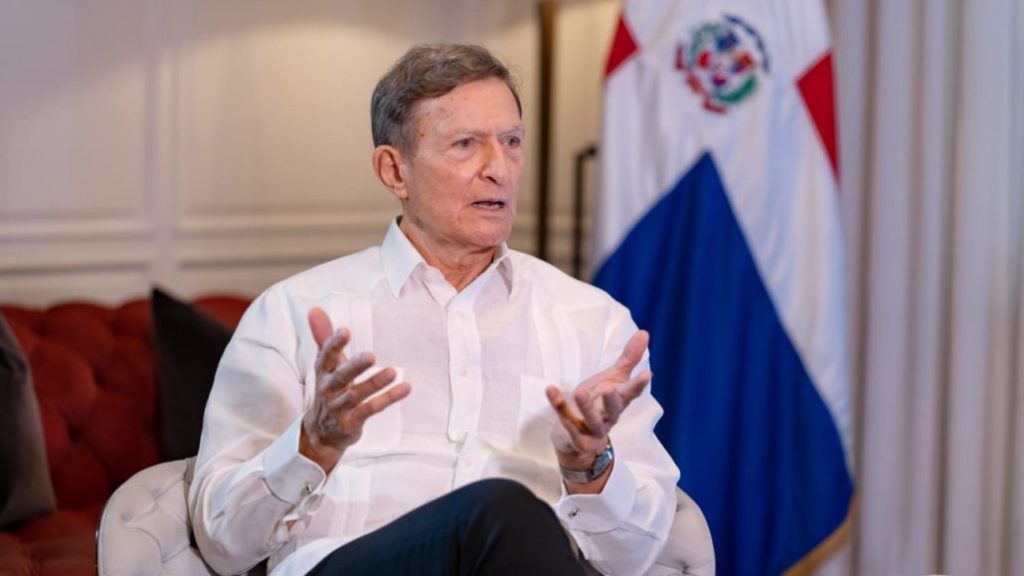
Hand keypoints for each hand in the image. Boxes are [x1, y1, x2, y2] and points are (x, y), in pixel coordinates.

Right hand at [299, 307, 410, 472]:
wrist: (321, 433)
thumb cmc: (329, 390)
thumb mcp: (326, 365)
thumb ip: (323, 338)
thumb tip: (315, 309)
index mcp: (323, 373)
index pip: (325, 357)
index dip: (333, 344)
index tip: (345, 330)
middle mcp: (328, 390)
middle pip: (341, 377)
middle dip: (354, 366)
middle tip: (371, 355)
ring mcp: (339, 408)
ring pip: (357, 395)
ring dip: (375, 383)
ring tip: (392, 371)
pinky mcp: (351, 423)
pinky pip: (371, 410)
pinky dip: (388, 399)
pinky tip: (405, 388)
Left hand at [545, 330, 651, 486]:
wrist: (576, 439)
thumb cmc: (597, 404)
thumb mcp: (612, 379)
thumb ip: (628, 359)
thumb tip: (644, 333)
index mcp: (619, 401)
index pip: (631, 392)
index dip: (639, 384)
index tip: (647, 373)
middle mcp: (609, 417)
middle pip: (614, 410)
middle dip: (613, 401)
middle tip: (610, 388)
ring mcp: (594, 431)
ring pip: (593, 421)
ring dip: (587, 407)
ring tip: (579, 392)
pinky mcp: (577, 439)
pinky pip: (567, 423)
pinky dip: (559, 407)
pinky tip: (551, 390)